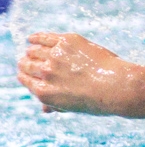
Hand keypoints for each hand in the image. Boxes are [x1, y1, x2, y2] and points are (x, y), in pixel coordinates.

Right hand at [15, 33, 144, 115]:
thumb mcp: (74, 107)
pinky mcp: (65, 42)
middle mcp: (45, 73)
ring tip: (34, 50)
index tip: (27, 72)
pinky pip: (43, 37)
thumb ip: (56, 105)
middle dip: (26, 63)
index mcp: (44, 92)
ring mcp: (55, 56)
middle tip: (28, 61)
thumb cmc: (98, 99)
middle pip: (26, 64)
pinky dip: (36, 38)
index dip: (25, 75)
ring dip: (32, 51)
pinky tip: (32, 38)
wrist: (118, 86)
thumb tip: (44, 109)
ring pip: (33, 50)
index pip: (24, 79)